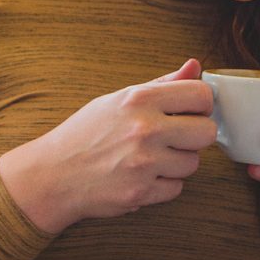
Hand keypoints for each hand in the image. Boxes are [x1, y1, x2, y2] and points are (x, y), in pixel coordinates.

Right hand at [0, 60, 215, 233]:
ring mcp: (143, 163)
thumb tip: (195, 66)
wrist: (53, 174)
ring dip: (177, 163)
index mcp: (140, 99)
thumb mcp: (119, 99)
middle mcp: (144, 129)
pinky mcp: (140, 193)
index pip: (201, 95)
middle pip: (206, 132)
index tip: (190, 112)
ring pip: (193, 163)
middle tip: (175, 137)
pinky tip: (142, 176)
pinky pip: (176, 188)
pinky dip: (163, 185)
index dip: (201, 105)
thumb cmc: (86, 133)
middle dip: (195, 136)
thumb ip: (162, 84)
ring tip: (151, 157)